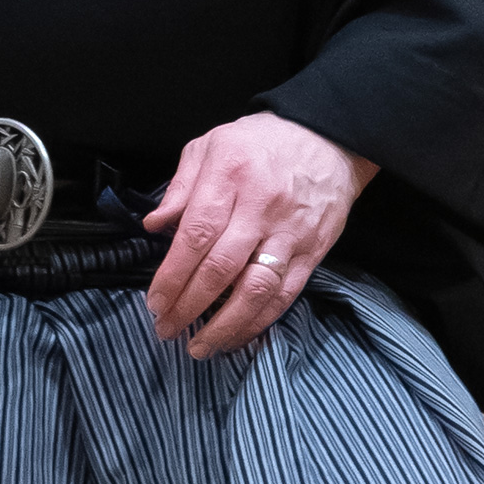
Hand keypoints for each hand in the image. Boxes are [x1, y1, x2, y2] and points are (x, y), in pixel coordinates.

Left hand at [143, 111, 376, 357]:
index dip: (172, 275)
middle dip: (189, 306)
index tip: (155, 303)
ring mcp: (290, 232)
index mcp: (229, 176)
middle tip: (167, 329)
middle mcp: (259, 206)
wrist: (330, 137)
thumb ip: (181, 186)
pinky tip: (237, 336)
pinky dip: (260, 321)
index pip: (195, 235)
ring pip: (256, 289)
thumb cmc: (262, 142)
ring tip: (200, 346)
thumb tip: (154, 225)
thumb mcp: (212, 144)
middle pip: (221, 268)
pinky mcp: (314, 250)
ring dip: (225, 325)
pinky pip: (285, 294)